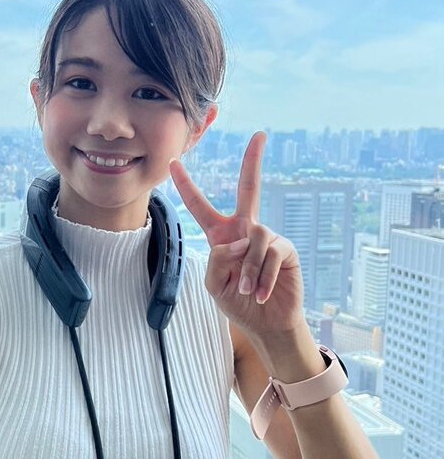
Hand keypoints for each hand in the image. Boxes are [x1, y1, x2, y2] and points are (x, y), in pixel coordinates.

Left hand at [169, 131, 303, 339]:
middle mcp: (245, 229)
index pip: (200, 207)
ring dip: (247, 269)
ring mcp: (267, 237)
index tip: (173, 163)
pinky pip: (269, 253)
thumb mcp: (214, 284)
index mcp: (221, 235)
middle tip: (260, 135)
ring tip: (246, 291)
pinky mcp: (285, 249)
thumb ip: (217, 260)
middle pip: (248, 188)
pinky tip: (260, 293)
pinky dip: (262, 277)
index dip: (186, 186)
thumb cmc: (238, 303)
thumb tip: (238, 240)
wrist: (266, 323)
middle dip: (253, 161)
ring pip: (252, 238)